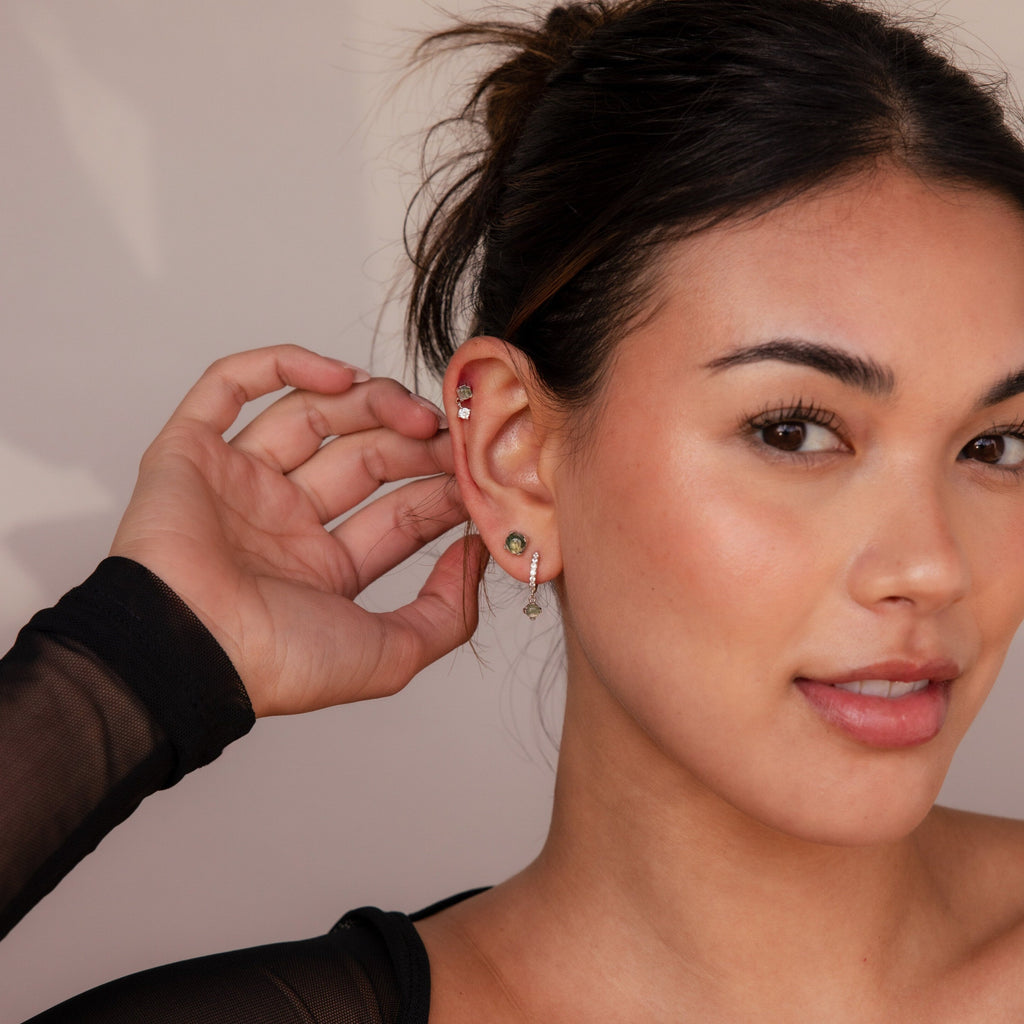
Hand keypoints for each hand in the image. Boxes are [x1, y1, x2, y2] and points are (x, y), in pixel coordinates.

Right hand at [111, 345, 484, 716]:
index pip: (399, 512)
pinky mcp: (190, 452)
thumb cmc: (276, 664)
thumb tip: (477, 556)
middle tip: (449, 436)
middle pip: (363, 457)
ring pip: (310, 415)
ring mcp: (238, 483)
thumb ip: (447, 613)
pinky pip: (229, 387)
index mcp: (326, 568)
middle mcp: (285, 522)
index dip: (442, 487)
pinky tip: (338, 377)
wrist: (187, 653)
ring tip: (410, 409)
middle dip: (413, 443)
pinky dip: (280, 366)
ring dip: (368, 402)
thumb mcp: (391, 654)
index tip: (477, 473)